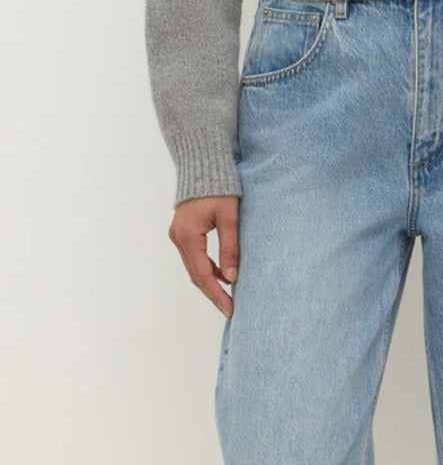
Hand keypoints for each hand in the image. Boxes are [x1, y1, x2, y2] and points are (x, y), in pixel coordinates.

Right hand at [168, 196, 239, 317]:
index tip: (230, 309)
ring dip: (209, 282)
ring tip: (228, 296)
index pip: (203, 275)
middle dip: (213, 293)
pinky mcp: (182, 232)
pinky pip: (194, 257)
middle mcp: (178, 238)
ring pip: (194, 267)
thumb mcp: (229, 217)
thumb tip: (232, 278)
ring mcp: (178, 235)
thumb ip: (230, 247)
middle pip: (195, 275)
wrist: (204, 165)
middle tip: (230, 309)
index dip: (217, 294)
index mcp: (188, 236)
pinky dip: (207, 268)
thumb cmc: (219, 187)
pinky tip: (221, 275)